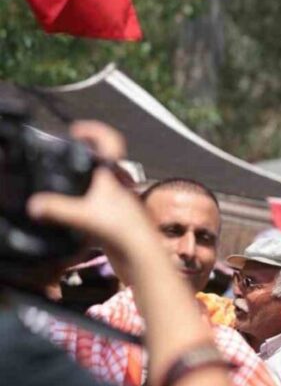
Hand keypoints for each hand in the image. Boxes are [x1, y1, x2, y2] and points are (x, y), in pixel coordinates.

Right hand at [26, 122, 152, 251]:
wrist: (140, 255)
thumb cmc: (123, 230)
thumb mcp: (85, 215)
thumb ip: (58, 209)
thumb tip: (36, 205)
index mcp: (113, 175)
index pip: (110, 142)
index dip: (95, 131)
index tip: (76, 130)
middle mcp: (117, 184)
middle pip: (102, 161)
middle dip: (84, 155)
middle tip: (65, 153)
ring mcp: (116, 200)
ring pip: (99, 182)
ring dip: (83, 178)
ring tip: (64, 179)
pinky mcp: (112, 217)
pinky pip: (95, 201)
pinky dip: (83, 200)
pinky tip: (71, 209)